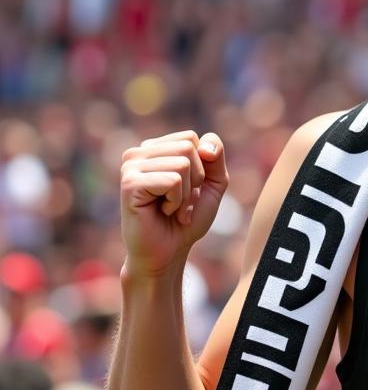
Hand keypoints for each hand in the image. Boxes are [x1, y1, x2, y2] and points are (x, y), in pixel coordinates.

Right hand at [120, 130, 228, 277]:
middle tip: (180, 202)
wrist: (168, 251)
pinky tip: (161, 212)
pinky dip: (176, 201)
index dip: (201, 167)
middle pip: (188, 148)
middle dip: (195, 180)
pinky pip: (173, 181)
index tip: (188, 189)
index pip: (192, 138)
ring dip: (186, 194)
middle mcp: (139, 153)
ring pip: (182, 164)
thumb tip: (205, 145)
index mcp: (155, 148)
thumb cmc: (187, 219)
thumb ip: (216, 157)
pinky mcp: (130, 183)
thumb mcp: (213, 183)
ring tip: (171, 208)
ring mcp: (131, 167)